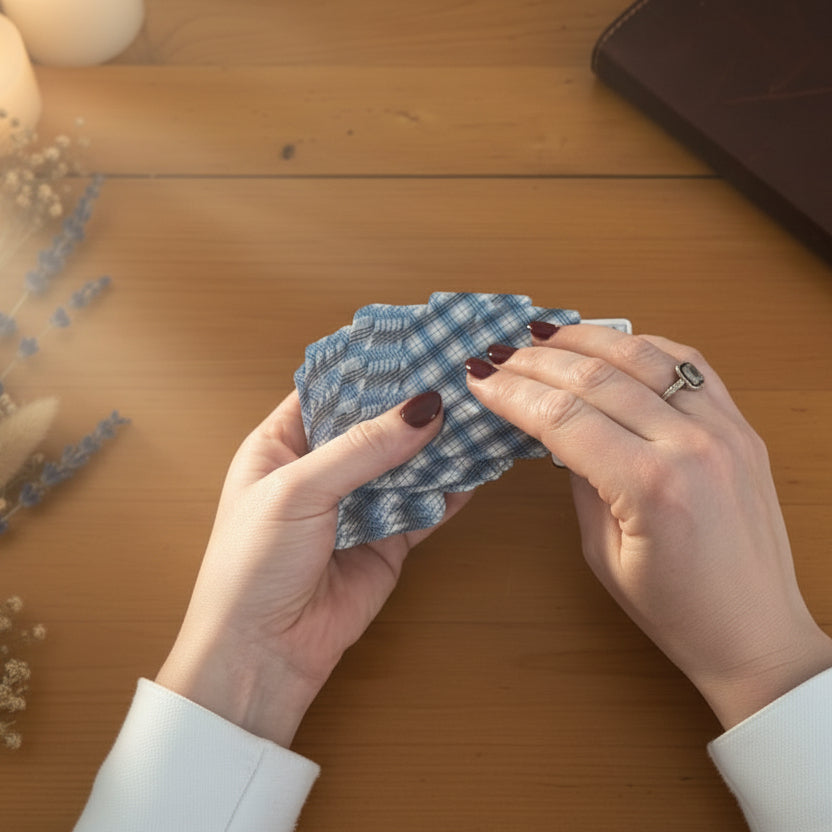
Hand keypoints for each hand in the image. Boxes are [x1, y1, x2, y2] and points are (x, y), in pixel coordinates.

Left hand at [156, 390, 471, 746]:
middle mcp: (320, 471)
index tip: (412, 340)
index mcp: (281, 445)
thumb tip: (423, 407)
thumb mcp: (298, 490)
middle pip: (374, 424)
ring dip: (435, 443)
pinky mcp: (385, 543)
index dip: (367, 366)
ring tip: (475, 410)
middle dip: (410, 403)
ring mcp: (355, 507)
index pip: (328, 389)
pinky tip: (475, 467)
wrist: (261, 656)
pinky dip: (448, 490)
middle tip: (456, 372)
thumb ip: (363, 447)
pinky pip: (423, 509)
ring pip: (403, 464)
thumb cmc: (251, 567)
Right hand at [466, 324, 831, 728]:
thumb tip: (555, 427)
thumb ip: (579, 479)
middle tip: (498, 353)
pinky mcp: (742, 426)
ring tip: (543, 336)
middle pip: (597, 377)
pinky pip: (689, 364)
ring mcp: (725, 428)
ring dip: (587, 338)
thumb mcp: (602, 554)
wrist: (757, 632)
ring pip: (644, 355)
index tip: (479, 377)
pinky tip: (610, 345)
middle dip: (537, 360)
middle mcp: (692, 444)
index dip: (513, 392)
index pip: (563, 416)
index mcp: (651, 487)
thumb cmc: (676, 611)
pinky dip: (644, 345)